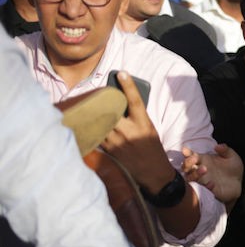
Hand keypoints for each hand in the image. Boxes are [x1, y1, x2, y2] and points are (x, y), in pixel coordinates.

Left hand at [101, 71, 174, 192]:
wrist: (153, 174)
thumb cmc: (152, 149)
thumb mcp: (149, 130)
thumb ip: (137, 117)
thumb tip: (121, 105)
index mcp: (144, 123)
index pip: (135, 100)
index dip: (128, 85)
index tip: (122, 73)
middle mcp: (129, 131)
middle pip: (111, 109)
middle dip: (103, 100)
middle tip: (97, 93)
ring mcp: (117, 141)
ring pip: (101, 121)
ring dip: (95, 113)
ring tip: (89, 107)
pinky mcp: (109, 150)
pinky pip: (97, 134)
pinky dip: (93, 128)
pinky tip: (89, 124)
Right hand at [182, 144, 242, 211]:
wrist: (238, 183)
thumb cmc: (232, 168)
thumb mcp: (231, 156)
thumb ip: (225, 150)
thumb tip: (217, 146)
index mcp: (203, 160)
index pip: (191, 156)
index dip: (187, 153)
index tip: (185, 150)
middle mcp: (199, 170)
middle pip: (186, 167)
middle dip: (187, 163)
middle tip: (194, 159)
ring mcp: (202, 181)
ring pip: (190, 178)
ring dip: (194, 174)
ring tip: (204, 169)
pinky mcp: (207, 190)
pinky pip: (201, 190)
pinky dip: (205, 186)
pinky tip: (212, 184)